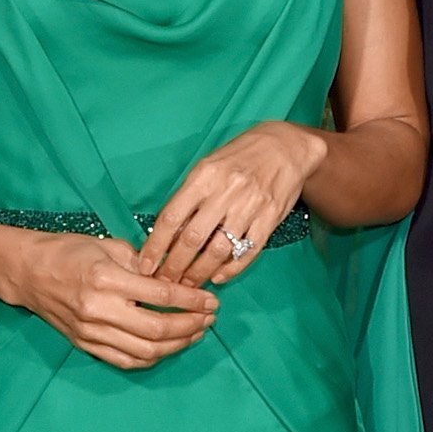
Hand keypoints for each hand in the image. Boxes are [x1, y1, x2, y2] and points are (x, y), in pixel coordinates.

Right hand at [8, 231, 216, 370]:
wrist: (28, 271)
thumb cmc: (68, 251)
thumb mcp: (108, 246)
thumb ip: (143, 264)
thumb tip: (175, 282)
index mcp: (106, 280)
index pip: (160, 297)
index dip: (192, 301)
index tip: (211, 301)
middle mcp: (99, 310)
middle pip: (157, 330)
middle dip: (190, 326)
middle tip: (209, 319)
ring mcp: (91, 332)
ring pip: (145, 352)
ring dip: (176, 346)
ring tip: (195, 333)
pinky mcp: (86, 345)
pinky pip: (126, 361)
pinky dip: (152, 358)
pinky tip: (168, 347)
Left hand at [139, 121, 327, 285]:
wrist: (286, 146)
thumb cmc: (241, 155)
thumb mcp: (209, 165)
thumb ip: (190, 195)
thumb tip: (170, 232)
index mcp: (204, 176)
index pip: (171, 217)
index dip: (155, 246)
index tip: (145, 265)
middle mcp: (225, 192)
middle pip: (192, 239)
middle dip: (174, 267)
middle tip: (164, 282)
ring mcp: (249, 207)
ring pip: (218, 250)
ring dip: (200, 272)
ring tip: (188, 285)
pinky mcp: (269, 219)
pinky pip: (247, 252)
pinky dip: (231, 269)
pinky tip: (218, 276)